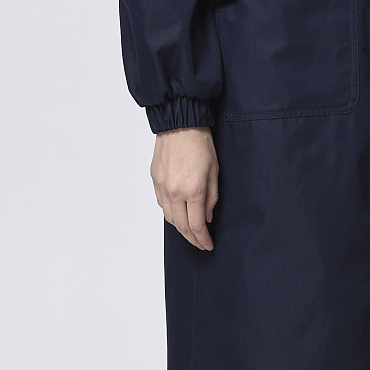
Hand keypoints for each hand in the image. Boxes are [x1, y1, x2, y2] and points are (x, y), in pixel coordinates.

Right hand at [150, 126, 218, 250]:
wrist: (180, 124)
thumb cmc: (200, 143)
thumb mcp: (215, 171)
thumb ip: (212, 198)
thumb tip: (207, 217)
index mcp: (194, 190)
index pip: (196, 225)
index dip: (203, 239)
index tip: (208, 245)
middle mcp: (175, 191)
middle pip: (181, 226)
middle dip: (192, 239)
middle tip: (200, 244)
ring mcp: (162, 187)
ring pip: (169, 218)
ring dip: (180, 229)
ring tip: (190, 232)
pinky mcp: (155, 180)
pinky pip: (161, 204)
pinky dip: (170, 214)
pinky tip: (178, 214)